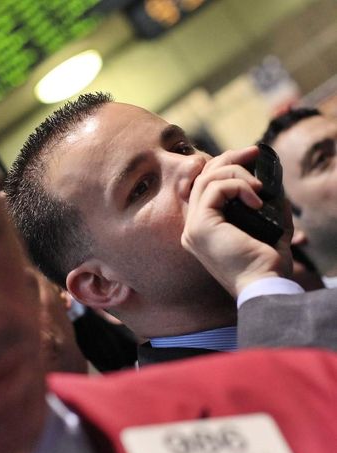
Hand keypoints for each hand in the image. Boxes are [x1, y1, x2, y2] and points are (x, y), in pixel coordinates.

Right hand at [181, 146, 292, 297]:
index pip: (204, 187)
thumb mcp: (269, 227)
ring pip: (207, 179)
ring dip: (237, 174)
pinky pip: (214, 189)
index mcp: (203, 230)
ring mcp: (193, 227)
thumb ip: (268, 207)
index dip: (223, 167)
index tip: (251, 159)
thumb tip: (275, 186)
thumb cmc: (268, 264)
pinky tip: (257, 200)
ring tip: (260, 187)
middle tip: (255, 151)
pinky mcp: (200, 226)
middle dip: (229, 158)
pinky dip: (238, 186)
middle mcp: (192, 227)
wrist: (264, 286)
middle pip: (202, 177)